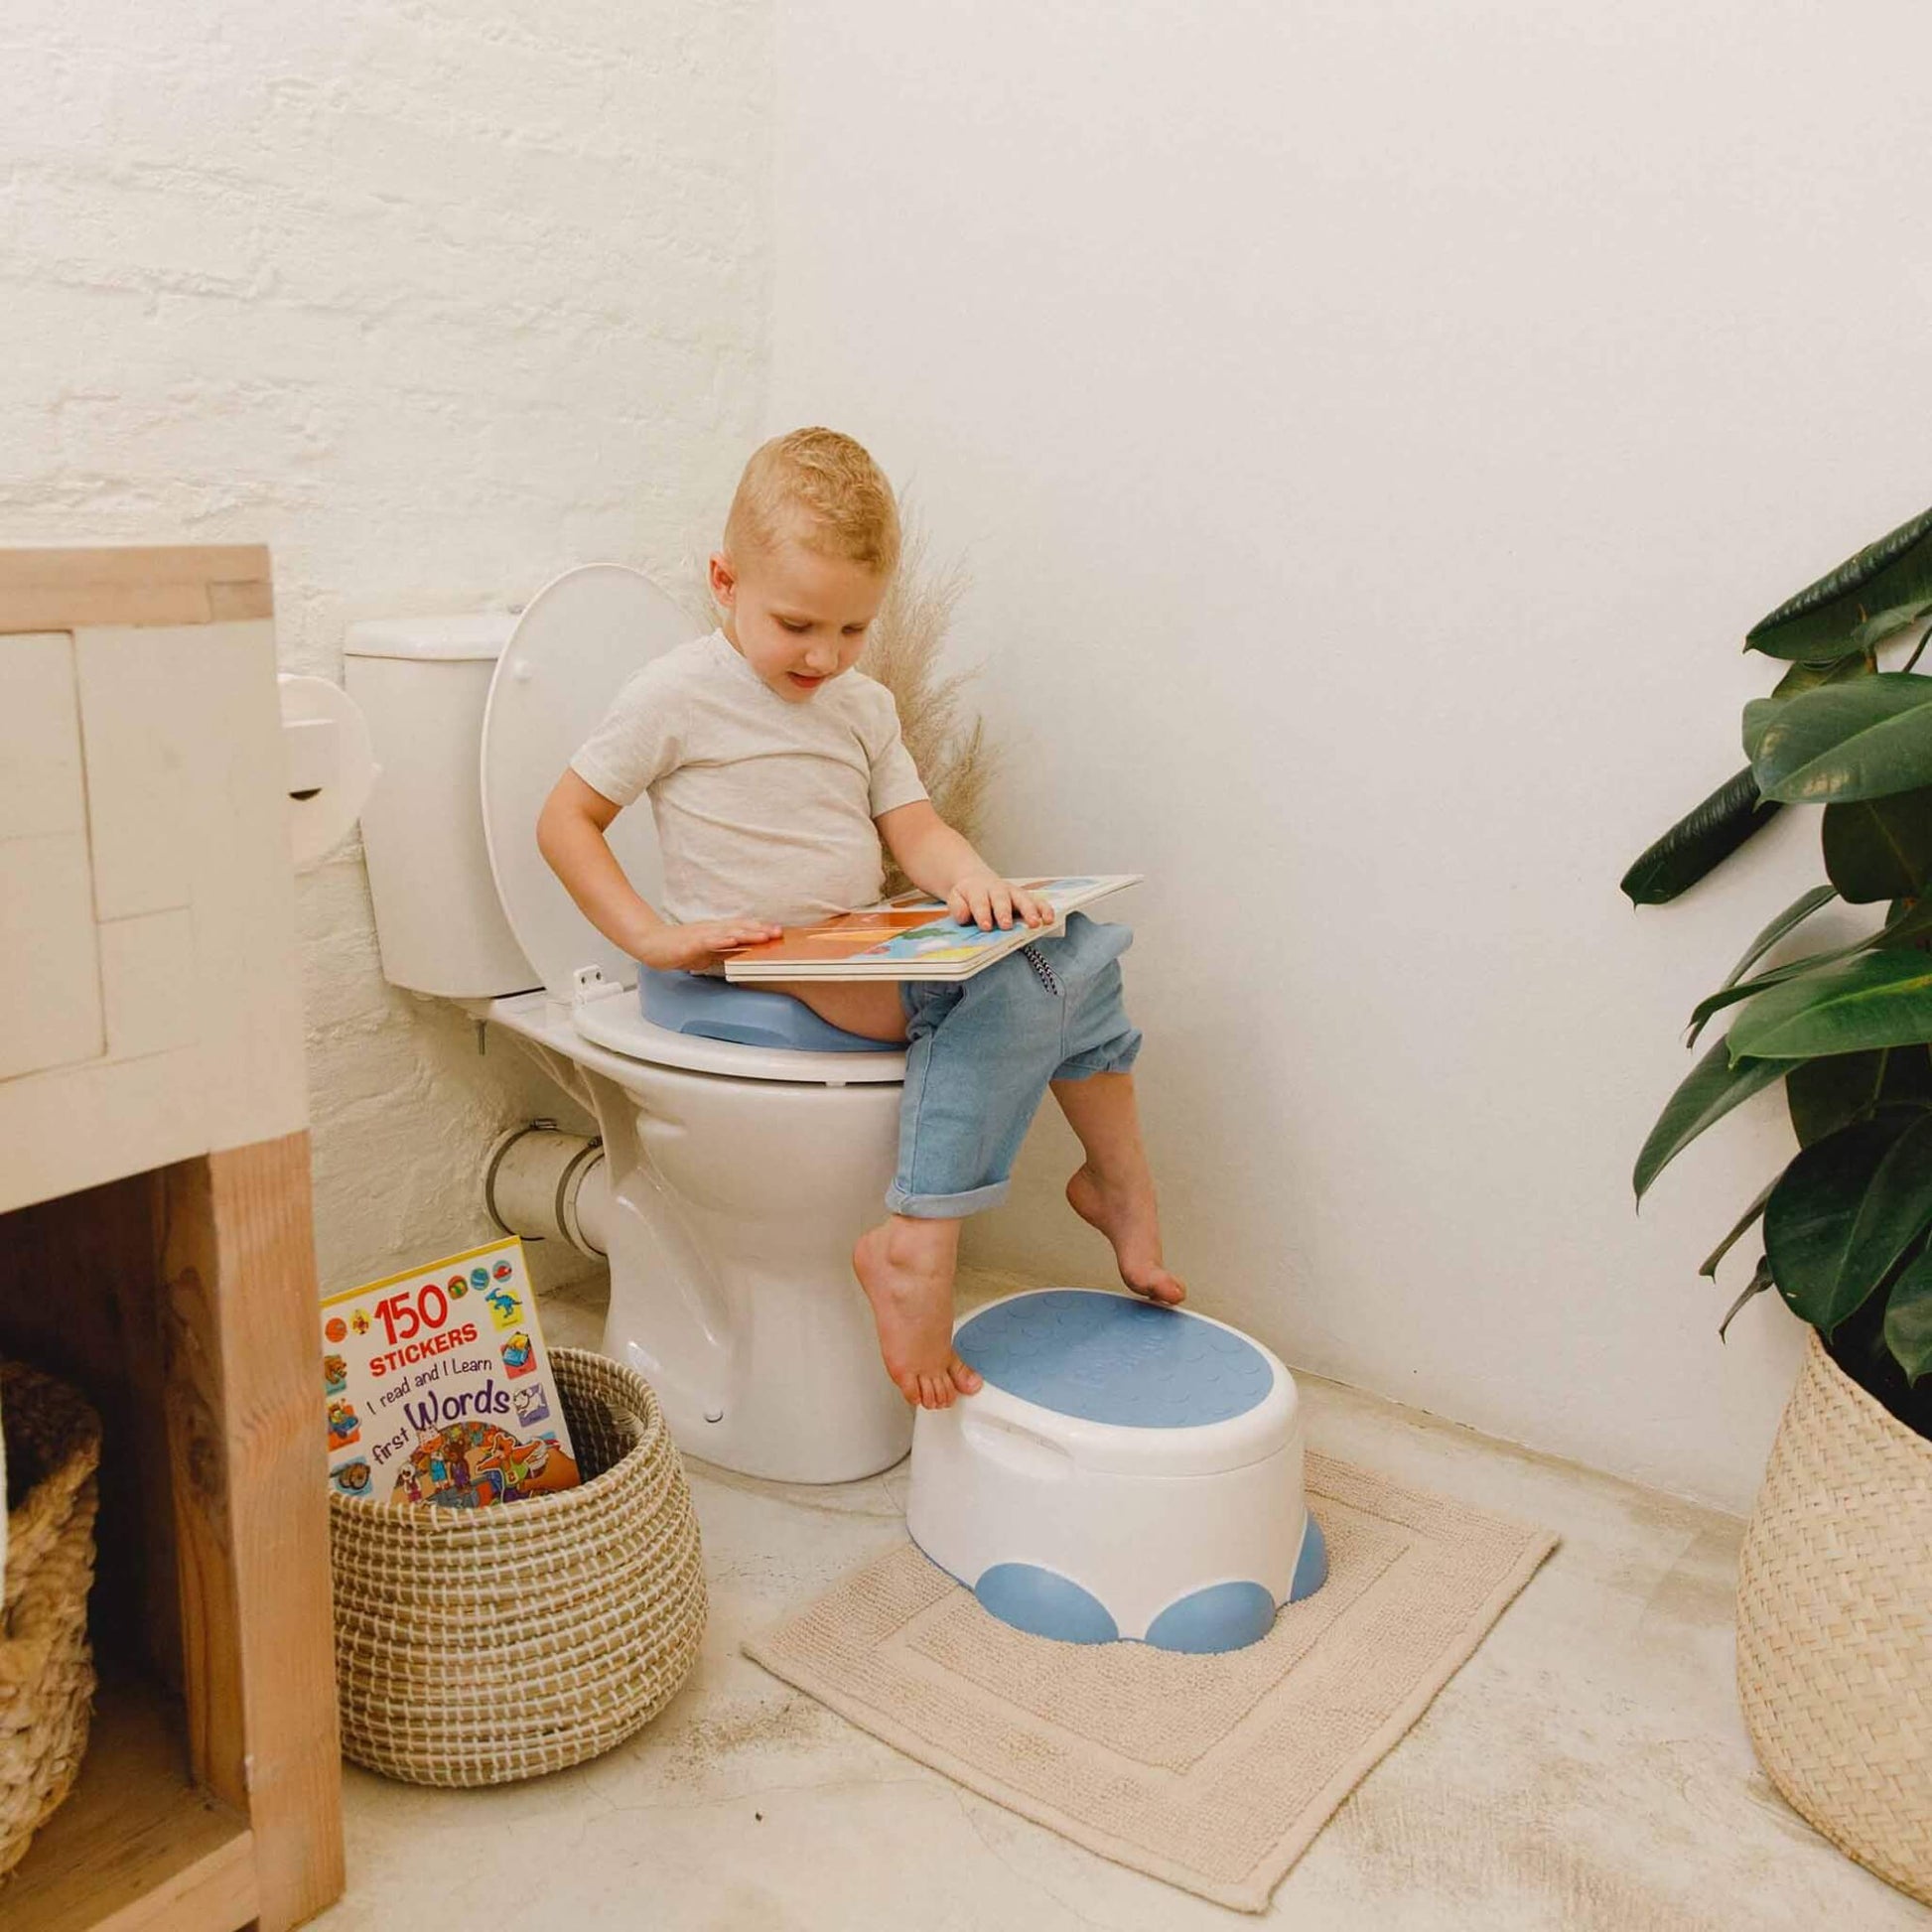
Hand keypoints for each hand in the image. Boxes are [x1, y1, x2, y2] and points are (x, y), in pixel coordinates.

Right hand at [636, 917, 782, 972]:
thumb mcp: (706, 952)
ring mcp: (701, 935)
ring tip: (764, 935)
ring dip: (746, 933)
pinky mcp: (689, 943)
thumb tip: (739, 957)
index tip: (779, 933)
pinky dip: (721, 941)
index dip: (760, 929)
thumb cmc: (676, 947)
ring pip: (727, 932)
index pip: (742, 928)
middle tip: (779, 932)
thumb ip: (723, 953)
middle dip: (760, 930)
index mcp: (716, 932)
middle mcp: (711, 930)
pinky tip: (732, 941)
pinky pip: (707, 941)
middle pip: (739, 927)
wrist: (650, 943)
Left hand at [945, 871, 1052, 932]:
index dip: (982, 913)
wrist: (977, 880)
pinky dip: (1044, 909)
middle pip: (1002, 899)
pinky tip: (1049, 919)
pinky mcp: (1025, 897)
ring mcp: (1013, 892)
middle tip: (1007, 925)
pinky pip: (1037, 902)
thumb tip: (965, 917)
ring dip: (1029, 911)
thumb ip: (958, 907)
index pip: (979, 901)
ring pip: (1023, 899)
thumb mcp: (955, 898)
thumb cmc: (967, 896)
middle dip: (1005, 912)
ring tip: (1034, 923)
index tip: (985, 926)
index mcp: (977, 890)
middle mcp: (997, 889)